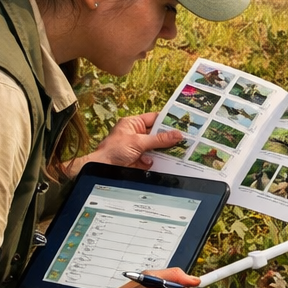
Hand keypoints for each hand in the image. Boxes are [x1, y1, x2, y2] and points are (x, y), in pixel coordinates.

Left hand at [69, 111, 183, 175]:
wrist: (102, 169)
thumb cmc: (113, 151)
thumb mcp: (138, 142)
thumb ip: (158, 139)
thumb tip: (177, 135)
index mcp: (133, 124)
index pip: (154, 119)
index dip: (167, 120)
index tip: (181, 123)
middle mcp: (136, 134)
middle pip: (158, 134)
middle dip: (169, 137)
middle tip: (185, 138)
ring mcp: (139, 148)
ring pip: (157, 147)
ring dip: (165, 150)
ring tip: (180, 150)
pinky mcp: (140, 160)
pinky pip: (154, 159)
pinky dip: (158, 161)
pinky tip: (163, 162)